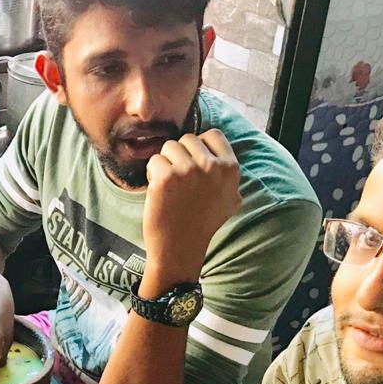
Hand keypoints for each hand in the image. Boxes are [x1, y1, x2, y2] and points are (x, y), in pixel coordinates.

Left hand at [141, 130, 240, 280]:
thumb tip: (224, 156)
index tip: (192, 163)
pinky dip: (152, 175)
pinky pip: (154, 161)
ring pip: (169, 147)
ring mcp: (189, 170)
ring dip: (164, 164)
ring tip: (169, 187)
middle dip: (179, 156)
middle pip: (187, 139)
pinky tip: (159, 193)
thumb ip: (229, 177)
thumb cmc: (202, 225)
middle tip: (179, 181)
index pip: (213, 135)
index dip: (198, 146)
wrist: (180, 248)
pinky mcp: (166, 177)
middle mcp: (212, 166)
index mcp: (230, 169)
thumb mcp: (230, 200)